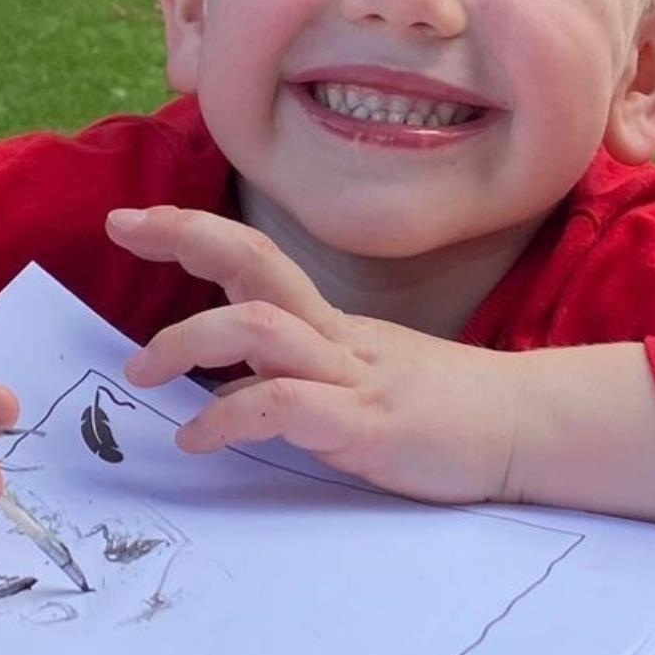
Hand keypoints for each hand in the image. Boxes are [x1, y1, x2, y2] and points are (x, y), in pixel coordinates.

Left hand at [105, 206, 526, 505]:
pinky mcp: (369, 427)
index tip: (130, 218)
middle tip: (121, 226)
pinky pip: (287, 407)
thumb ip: (286, 380)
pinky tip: (196, 436)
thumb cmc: (441, 410)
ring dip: (189, 338)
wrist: (532, 432)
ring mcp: (354, 375)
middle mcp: (336, 335)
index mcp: (329, 321)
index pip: (254, 255)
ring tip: (138, 371)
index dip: (192, 230)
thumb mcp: (353, 384)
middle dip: (186, 235)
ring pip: (261, 326)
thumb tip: (221, 390)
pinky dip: (231, 415)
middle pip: (256, 260)